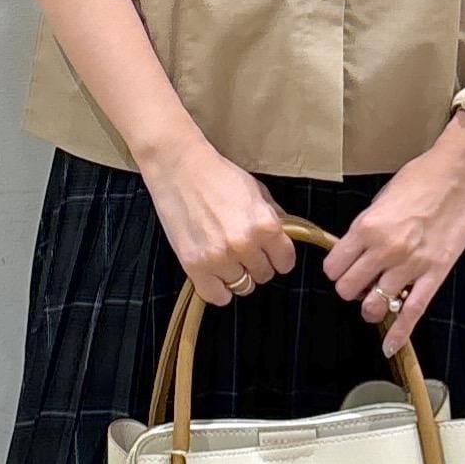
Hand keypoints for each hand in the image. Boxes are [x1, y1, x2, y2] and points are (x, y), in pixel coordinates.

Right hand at [137, 135, 295, 305]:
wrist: (179, 167)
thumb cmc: (218, 176)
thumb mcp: (256, 191)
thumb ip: (274, 218)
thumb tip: (285, 240)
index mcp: (265, 224)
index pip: (286, 262)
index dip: (279, 257)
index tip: (271, 253)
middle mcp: (244, 244)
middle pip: (264, 276)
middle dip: (257, 264)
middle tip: (244, 250)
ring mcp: (219, 258)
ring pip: (242, 286)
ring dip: (237, 275)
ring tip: (226, 257)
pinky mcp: (195, 266)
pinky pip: (217, 296)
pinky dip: (219, 290)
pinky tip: (216, 275)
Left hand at [321, 111, 464, 355]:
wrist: (461, 173)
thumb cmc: (422, 179)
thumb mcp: (381, 199)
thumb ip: (365, 229)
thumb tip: (355, 252)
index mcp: (366, 228)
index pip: (333, 267)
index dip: (336, 271)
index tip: (343, 268)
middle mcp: (384, 250)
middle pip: (347, 290)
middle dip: (350, 289)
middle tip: (360, 283)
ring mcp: (409, 265)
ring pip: (373, 306)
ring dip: (371, 306)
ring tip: (377, 299)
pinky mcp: (433, 275)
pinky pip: (411, 312)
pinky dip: (398, 333)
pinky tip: (389, 346)